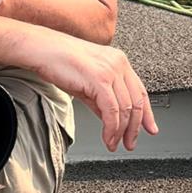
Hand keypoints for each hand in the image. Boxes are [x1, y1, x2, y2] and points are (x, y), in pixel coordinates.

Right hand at [33, 30, 158, 151]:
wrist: (41, 49)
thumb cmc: (58, 60)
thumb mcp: (87, 81)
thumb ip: (102, 99)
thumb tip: (111, 119)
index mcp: (118, 60)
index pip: (140, 91)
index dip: (147, 113)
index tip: (150, 128)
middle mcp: (118, 63)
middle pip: (136, 102)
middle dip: (134, 128)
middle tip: (129, 143)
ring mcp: (110, 70)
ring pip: (126, 110)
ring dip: (120, 132)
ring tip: (113, 143)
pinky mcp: (99, 79)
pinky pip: (112, 111)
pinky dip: (111, 129)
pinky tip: (107, 137)